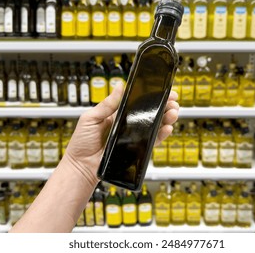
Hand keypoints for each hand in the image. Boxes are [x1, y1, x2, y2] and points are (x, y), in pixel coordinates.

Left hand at [63, 84, 178, 185]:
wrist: (81, 167)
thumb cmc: (81, 144)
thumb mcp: (90, 118)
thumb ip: (106, 104)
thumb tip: (119, 87)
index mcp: (117, 115)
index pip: (137, 102)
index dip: (151, 96)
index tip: (163, 91)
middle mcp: (127, 125)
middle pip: (150, 113)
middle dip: (164, 106)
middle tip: (173, 102)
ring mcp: (133, 137)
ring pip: (154, 126)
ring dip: (166, 118)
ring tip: (173, 112)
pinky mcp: (136, 149)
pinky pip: (152, 141)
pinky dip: (161, 135)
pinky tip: (167, 128)